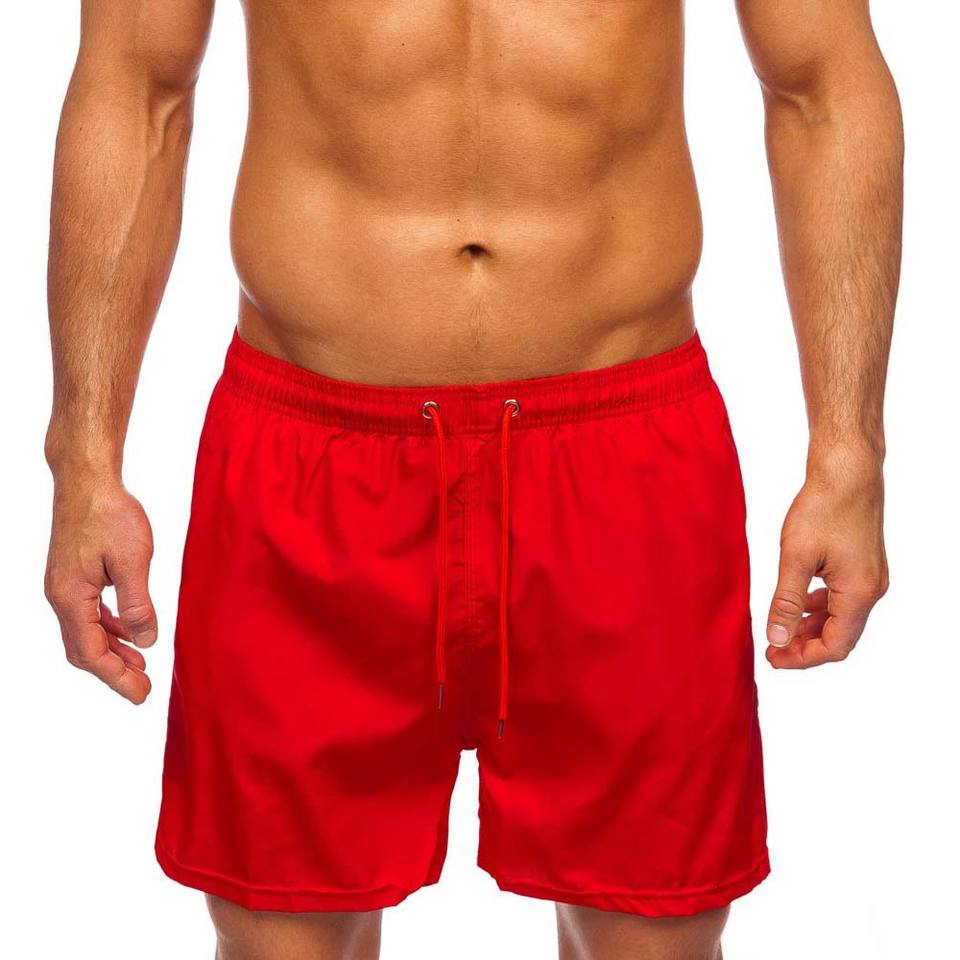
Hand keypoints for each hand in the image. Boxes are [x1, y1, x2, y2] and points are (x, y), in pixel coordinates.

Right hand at [44, 477, 156, 702]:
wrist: (87, 480)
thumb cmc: (110, 514)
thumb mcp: (133, 561)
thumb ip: (138, 604)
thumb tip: (145, 641)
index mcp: (71, 598)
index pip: (92, 653)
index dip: (117, 678)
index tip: (142, 694)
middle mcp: (61, 597)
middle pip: (84, 649)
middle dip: (113, 672)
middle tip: (143, 687)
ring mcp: (64, 586)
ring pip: (86, 632)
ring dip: (112, 651)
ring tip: (141, 664)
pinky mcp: (73, 575)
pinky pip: (89, 613)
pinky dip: (109, 628)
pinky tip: (128, 631)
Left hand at [766, 452, 888, 667]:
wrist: (847, 473)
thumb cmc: (824, 508)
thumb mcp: (796, 558)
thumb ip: (786, 602)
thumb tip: (778, 638)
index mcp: (859, 593)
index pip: (835, 646)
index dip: (803, 658)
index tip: (774, 659)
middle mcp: (872, 590)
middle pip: (840, 636)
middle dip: (805, 647)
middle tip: (773, 651)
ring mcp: (870, 578)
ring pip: (840, 618)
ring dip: (811, 628)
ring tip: (780, 631)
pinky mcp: (862, 566)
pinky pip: (841, 599)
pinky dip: (818, 608)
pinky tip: (797, 605)